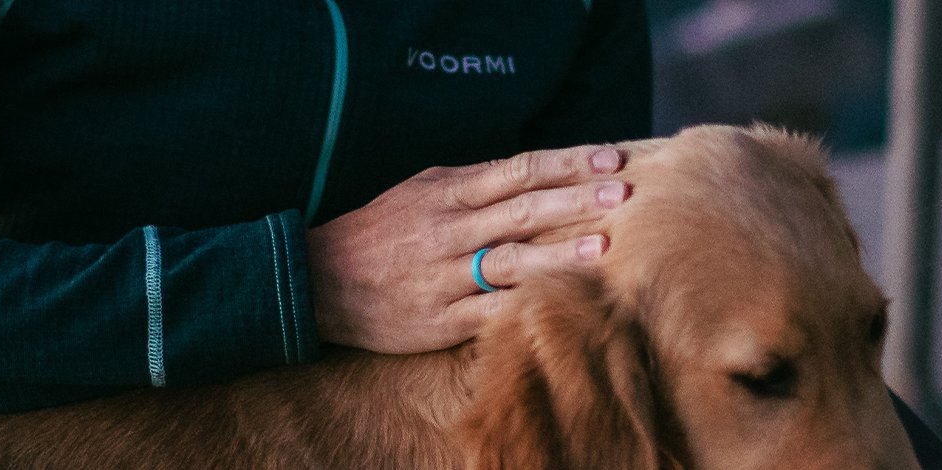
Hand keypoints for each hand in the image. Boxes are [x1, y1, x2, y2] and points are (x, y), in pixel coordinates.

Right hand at [306, 145, 627, 353]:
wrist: (318, 281)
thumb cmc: (379, 233)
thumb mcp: (419, 192)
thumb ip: (472, 184)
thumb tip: (533, 174)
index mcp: (446, 193)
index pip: (516, 170)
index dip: (565, 163)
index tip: (608, 157)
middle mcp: (448, 230)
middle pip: (521, 209)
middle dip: (574, 200)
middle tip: (622, 193)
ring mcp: (445, 276)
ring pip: (510, 259)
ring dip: (559, 251)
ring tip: (603, 246)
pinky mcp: (441, 319)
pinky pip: (491, 310)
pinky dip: (527, 304)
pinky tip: (562, 301)